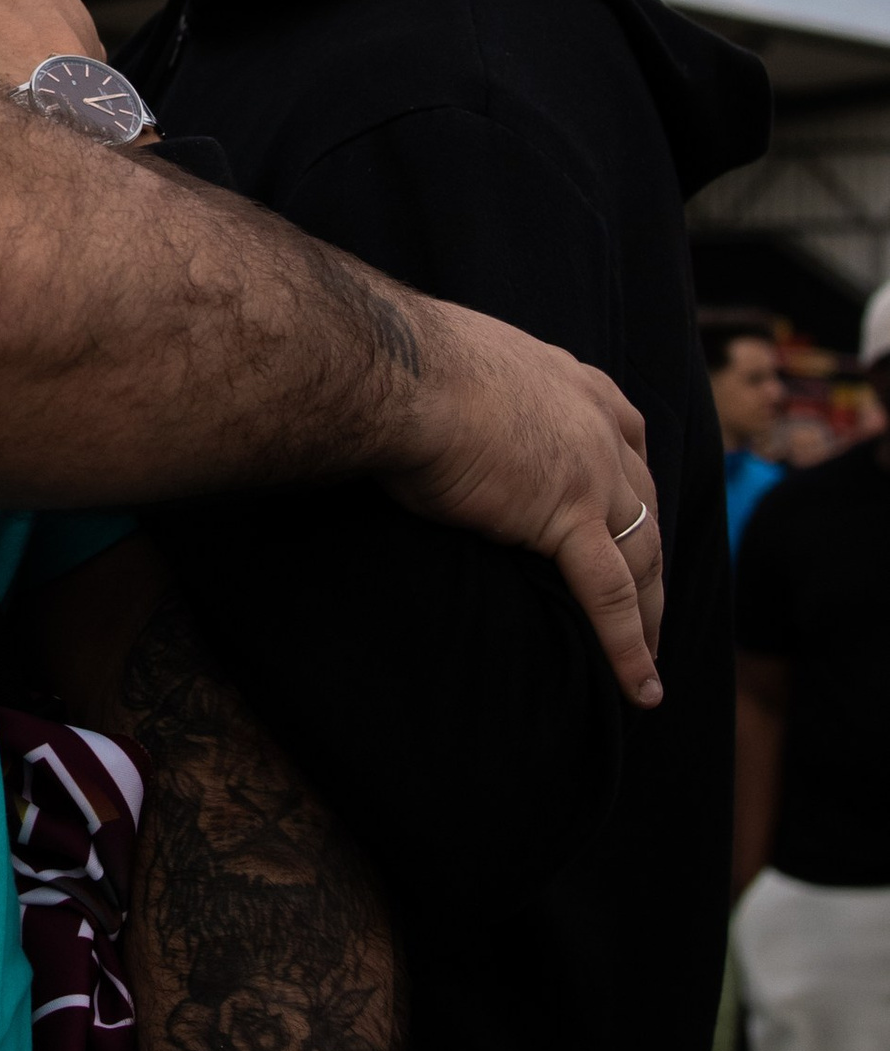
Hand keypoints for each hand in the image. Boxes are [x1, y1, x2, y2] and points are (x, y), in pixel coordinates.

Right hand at [386, 298, 664, 704]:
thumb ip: (475, 388)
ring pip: (641, 556)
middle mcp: (597, 427)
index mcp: (572, 383)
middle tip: (650, 601)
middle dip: (651, 557)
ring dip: (652, 613)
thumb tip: (435, 398)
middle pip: (644, 505)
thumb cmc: (404, 361)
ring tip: (651, 658)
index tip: (629, 510)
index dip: (632, 482)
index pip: (626, 436)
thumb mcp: (459, 361)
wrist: (398, 370)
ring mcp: (591, 474)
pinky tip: (641, 689)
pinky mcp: (567, 518)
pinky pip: (610, 594)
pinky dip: (629, 645)